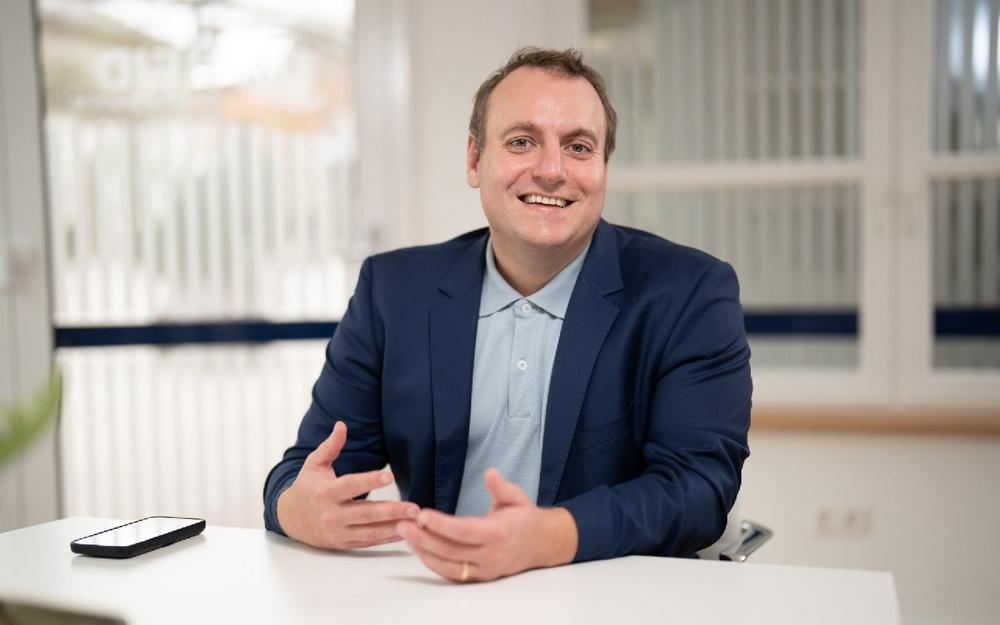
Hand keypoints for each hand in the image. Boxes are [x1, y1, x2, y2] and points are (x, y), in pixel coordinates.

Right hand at [276, 421, 418, 548]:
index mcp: (326, 493)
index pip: (350, 486)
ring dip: (395, 528)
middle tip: (414, 507)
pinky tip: (406, 532)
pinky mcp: (345, 543)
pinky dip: (388, 538)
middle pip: (366, 514)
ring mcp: (339, 531)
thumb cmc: (306, 488)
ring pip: (370, 531)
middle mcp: (332, 514)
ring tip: (416, 521)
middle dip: (392, 511)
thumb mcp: (314, 464)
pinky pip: (369, 541)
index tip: (389, 476)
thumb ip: (330, 446)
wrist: (290, 519)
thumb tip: (342, 425)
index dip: (370, 481)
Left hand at [396, 468, 577, 581]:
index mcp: (499, 533)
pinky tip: (419, 549)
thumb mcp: (517, 497)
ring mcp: (485, 569)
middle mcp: (491, 555)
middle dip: (424, 538)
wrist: (541, 544)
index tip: (423, 514)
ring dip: (424, 552)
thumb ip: (501, 487)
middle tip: (404, 524)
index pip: (464, 531)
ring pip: (448, 566)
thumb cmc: (525, 518)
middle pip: (451, 551)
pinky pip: (452, 574)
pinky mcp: (480, 577)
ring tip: (406, 535)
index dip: (441, 524)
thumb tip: (491, 472)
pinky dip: (433, 563)